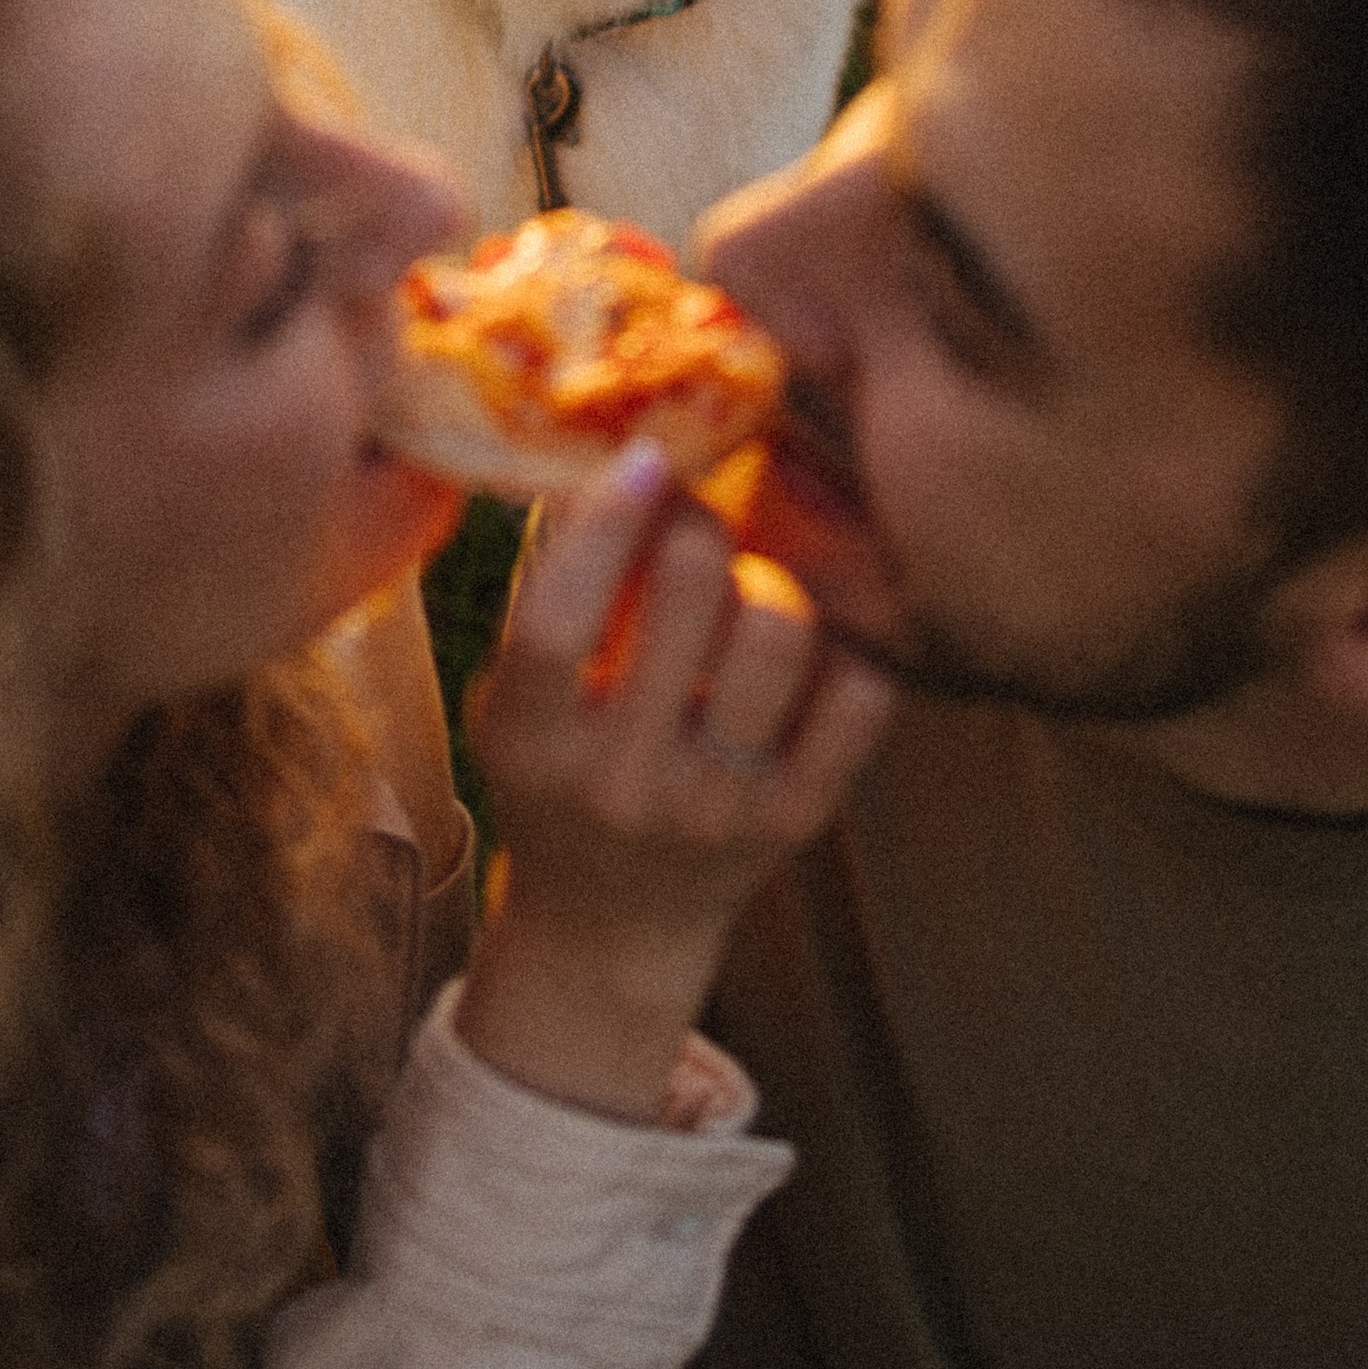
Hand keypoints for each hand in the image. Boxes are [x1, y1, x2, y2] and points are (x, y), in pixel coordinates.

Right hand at [455, 442, 893, 1119]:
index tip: (643, 454)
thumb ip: (543, 590)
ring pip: (780, 631)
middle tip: (695, 509)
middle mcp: (623, 781)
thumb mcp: (510, 700)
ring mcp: (717, 806)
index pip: (559, 620)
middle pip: (687, 596)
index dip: (603, 524)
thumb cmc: (555, 774)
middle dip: (697, 522)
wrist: (612, 924)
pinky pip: (857, 694)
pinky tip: (809, 643)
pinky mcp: (798, 819)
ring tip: (746, 582)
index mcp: (533, 743)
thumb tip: (593, 445)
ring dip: (767, 578)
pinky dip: (843, 646)